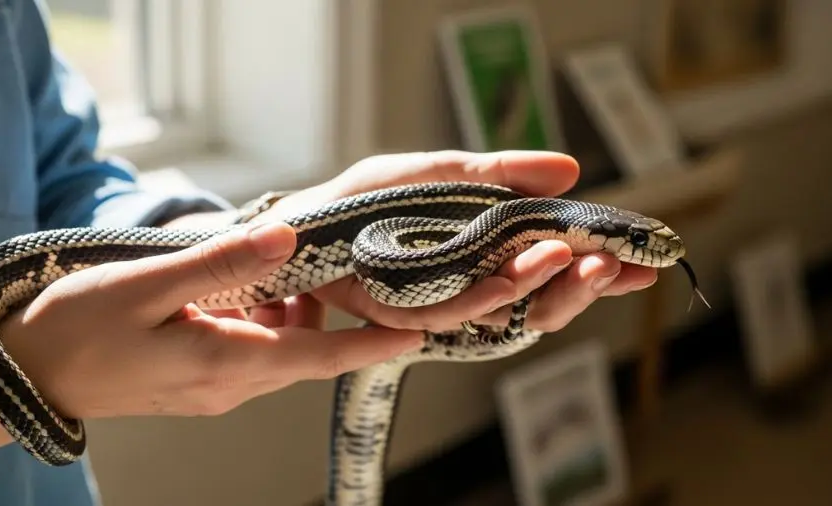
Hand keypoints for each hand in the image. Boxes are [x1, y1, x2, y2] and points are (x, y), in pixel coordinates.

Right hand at [0, 222, 422, 419]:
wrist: (27, 374)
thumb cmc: (77, 330)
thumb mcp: (148, 285)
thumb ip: (221, 262)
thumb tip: (288, 237)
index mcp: (226, 365)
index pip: (321, 359)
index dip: (373, 344)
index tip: (420, 331)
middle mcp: (231, 385)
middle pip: (305, 349)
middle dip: (330, 310)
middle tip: (336, 261)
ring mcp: (215, 387)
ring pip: (279, 346)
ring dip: (288, 309)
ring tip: (273, 264)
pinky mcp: (201, 379)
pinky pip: (251, 349)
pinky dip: (259, 318)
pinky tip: (238, 285)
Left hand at [249, 150, 658, 332]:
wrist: (301, 220)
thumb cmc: (365, 199)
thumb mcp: (437, 174)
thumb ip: (498, 172)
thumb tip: (569, 168)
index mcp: (488, 253)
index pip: (556, 267)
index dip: (599, 267)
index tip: (642, 261)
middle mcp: (471, 286)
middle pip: (541, 301)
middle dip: (582, 285)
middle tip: (612, 264)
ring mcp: (440, 304)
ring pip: (504, 314)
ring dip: (542, 290)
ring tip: (570, 258)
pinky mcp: (401, 315)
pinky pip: (449, 316)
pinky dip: (483, 300)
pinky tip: (512, 281)